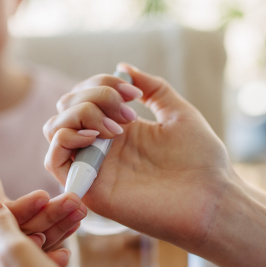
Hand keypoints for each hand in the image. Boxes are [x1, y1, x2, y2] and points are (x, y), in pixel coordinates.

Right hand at [0, 162, 86, 266]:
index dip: (20, 209)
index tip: (43, 195)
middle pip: (18, 233)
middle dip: (48, 216)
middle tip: (73, 200)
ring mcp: (2, 257)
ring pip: (35, 242)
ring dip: (60, 226)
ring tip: (80, 208)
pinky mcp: (19, 259)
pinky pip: (42, 249)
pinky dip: (61, 236)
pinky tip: (76, 224)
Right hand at [43, 64, 233, 249]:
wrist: (212, 199)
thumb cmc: (202, 161)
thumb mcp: (178, 112)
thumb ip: (152, 88)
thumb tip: (123, 67)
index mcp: (119, 130)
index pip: (85, 96)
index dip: (102, 83)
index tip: (134, 94)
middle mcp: (101, 147)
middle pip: (67, 108)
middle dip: (93, 95)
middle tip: (127, 111)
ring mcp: (93, 167)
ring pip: (55, 129)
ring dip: (79, 113)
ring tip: (115, 127)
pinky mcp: (89, 190)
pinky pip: (53, 160)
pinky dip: (65, 138)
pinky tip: (96, 136)